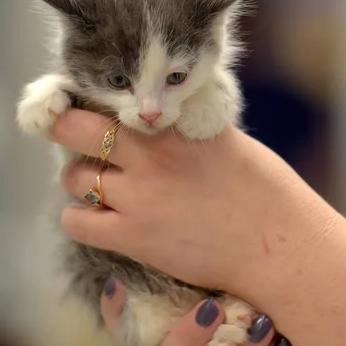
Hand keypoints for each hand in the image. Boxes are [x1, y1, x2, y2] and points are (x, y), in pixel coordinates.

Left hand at [53, 109, 339, 304]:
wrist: (278, 246)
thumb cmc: (264, 192)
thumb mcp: (224, 141)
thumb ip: (183, 131)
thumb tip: (158, 125)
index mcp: (174, 124)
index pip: (109, 99)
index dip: (87, 102)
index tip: (83, 108)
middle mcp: (148, 154)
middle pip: (74, 128)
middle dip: (67, 131)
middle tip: (77, 142)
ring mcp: (137, 197)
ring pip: (72, 179)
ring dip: (81, 181)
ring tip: (103, 189)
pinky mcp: (133, 237)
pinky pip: (76, 223)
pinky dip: (81, 219)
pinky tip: (102, 219)